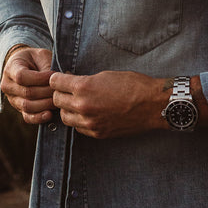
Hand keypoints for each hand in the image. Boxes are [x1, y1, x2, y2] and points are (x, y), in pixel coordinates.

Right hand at [1, 47, 55, 123]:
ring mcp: (12, 99)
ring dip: (46, 104)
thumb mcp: (41, 56)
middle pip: (27, 93)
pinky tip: (50, 114)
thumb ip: (47, 66)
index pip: (21, 77)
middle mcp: (8, 85)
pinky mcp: (19, 109)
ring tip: (58, 99)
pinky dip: (39, 118)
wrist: (26, 66)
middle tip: (61, 89)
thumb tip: (59, 80)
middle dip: (47, 92)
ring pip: (27, 106)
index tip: (54, 75)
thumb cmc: (35, 59)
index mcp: (11, 68)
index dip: (40, 78)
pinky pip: (27, 117)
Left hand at [49, 70, 166, 137]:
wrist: (153, 105)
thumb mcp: (106, 75)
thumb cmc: (133, 85)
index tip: (59, 78)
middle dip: (60, 93)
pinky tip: (88, 114)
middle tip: (68, 90)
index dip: (56, 79)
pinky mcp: (98, 133)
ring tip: (77, 103)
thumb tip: (72, 83)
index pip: (55, 82)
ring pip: (65, 117)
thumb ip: (85, 81)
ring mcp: (90, 122)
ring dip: (68, 109)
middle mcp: (83, 106)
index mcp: (84, 87)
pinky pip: (78, 127)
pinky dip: (79, 120)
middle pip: (57, 100)